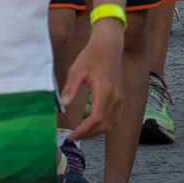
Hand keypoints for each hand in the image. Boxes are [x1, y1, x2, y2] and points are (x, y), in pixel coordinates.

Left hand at [59, 24, 121, 142]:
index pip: (96, 118)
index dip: (83, 131)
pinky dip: (104, 125)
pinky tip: (93, 125)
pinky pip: (115, 117)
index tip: (71, 135)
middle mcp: (115, 96)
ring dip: (97, 132)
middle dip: (88, 134)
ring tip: (81, 133)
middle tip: (73, 137)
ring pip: (111, 123)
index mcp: (105, 90)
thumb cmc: (92, 56)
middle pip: (104, 125)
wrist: (109, 45)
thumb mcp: (77, 69)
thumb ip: (70, 88)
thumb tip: (63, 105)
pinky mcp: (120, 97)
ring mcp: (120, 97)